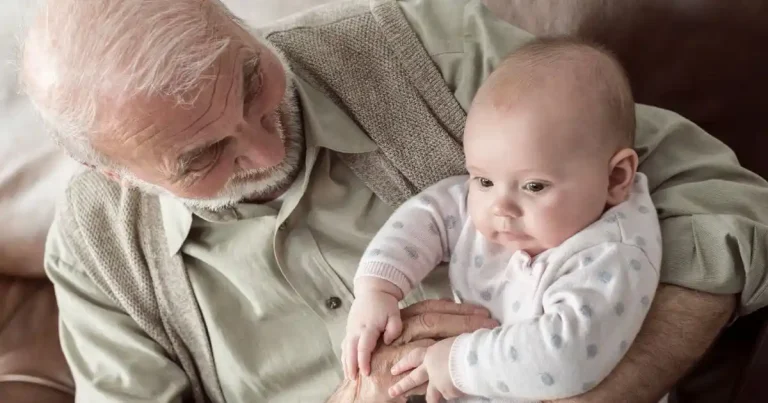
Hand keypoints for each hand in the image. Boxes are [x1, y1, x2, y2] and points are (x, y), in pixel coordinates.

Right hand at [343, 290, 401, 378]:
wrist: (373, 290)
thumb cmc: (385, 304)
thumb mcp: (394, 314)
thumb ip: (394, 329)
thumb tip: (387, 343)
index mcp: (368, 326)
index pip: (363, 347)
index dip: (363, 361)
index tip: (365, 373)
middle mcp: (356, 329)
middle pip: (350, 350)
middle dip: (351, 365)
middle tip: (353, 379)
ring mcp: (350, 328)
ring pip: (345, 348)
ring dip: (346, 362)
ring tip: (348, 376)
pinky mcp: (349, 328)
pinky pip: (344, 344)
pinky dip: (344, 355)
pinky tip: (346, 364)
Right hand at [352, 299, 497, 401]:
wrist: (359, 391)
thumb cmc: (382, 372)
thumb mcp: (404, 354)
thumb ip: (424, 346)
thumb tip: (451, 341)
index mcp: (400, 323)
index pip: (432, 309)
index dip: (456, 308)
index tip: (479, 310)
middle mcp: (398, 330)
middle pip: (434, 317)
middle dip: (462, 316)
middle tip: (488, 320)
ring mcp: (397, 346)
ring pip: (431, 332)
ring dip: (458, 331)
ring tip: (481, 334)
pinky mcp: (396, 364)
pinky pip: (422, 354)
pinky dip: (441, 353)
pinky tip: (458, 352)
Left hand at [389, 337, 463, 402]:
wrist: (473, 360)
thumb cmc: (465, 347)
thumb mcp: (452, 344)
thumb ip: (447, 354)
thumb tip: (451, 357)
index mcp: (431, 354)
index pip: (413, 358)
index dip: (403, 364)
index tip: (393, 370)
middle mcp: (431, 369)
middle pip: (413, 379)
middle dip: (402, 386)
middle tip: (391, 392)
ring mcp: (438, 383)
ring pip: (431, 395)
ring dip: (430, 399)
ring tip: (430, 402)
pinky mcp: (447, 393)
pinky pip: (450, 396)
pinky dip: (454, 394)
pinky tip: (460, 391)